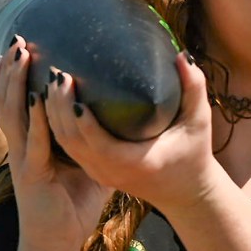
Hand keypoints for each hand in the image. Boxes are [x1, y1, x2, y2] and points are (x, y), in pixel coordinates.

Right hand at [0, 40, 110, 250]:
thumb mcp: (87, 167)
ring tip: (21, 56)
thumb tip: (123, 119)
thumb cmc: (71, 207)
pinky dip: (35, 119)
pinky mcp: (32, 177)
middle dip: (9, 69)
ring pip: (12, 114)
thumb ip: (97, 141)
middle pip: (5, 100)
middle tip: (18, 38)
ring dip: (15, 83)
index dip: (11, 74)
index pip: (14, 101)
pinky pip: (33, 144)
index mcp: (29, 143)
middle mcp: (21, 147)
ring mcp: (23, 161)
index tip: (21, 46)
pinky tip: (39, 98)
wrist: (56, 247)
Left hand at [35, 50, 221, 216]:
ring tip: (51, 80)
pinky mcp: (94, 170)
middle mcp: (111, 171)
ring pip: (65, 145)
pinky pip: (67, 147)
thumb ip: (194, 89)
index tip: (71, 85)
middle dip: (58, 107)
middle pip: (72, 141)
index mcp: (134, 162)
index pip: (98, 143)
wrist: (186, 194)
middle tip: (57, 73)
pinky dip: (55, 123)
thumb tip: (182, 56)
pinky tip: (52, 98)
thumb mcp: (199, 122)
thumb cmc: (194, 154)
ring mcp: (99, 173)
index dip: (80, 118)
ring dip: (52, 114)